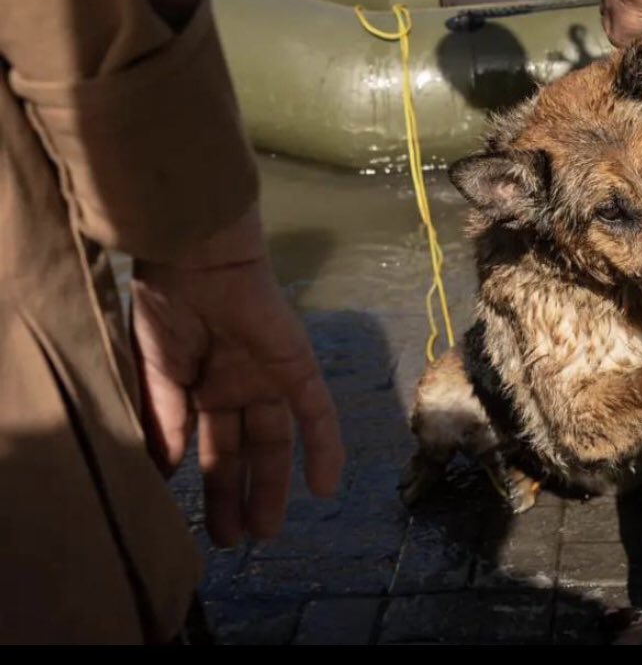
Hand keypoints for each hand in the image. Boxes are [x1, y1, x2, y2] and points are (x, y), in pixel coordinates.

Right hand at [131, 208, 344, 545]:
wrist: (196, 260)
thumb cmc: (170, 307)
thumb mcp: (157, 373)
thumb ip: (165, 420)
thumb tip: (163, 472)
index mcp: (204, 387)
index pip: (211, 446)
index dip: (210, 485)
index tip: (200, 526)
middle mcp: (240, 386)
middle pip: (244, 451)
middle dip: (240, 494)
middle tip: (233, 540)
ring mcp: (271, 378)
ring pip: (277, 441)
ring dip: (276, 484)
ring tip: (266, 530)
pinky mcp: (297, 366)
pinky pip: (317, 412)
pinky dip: (324, 447)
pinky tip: (325, 487)